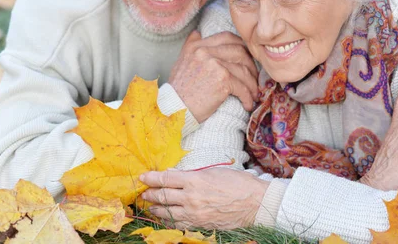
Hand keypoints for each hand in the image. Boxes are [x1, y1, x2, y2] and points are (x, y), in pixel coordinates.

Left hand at [140, 168, 269, 229]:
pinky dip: (169, 221)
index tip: (143, 176)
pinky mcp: (199, 224)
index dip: (152, 178)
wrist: (254, 203)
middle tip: (143, 192)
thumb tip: (175, 175)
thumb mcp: (213, 172)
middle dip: (150, 194)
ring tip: (149, 206)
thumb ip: (192, 175)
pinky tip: (165, 218)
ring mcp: (194, 213)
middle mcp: (191, 197)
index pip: (166, 179)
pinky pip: (178, 224)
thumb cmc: (237, 183)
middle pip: (162, 196)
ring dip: (155, 209)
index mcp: (194, 180)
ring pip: (167, 212)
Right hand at [169, 31, 257, 122]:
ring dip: (252, 84)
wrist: (174, 110)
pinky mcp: (222, 80)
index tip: (246, 59)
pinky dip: (248, 97)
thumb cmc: (179, 90)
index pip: (227, 37)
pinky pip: (243, 87)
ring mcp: (214, 64)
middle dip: (251, 65)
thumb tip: (198, 32)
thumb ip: (191, 45)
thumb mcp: (181, 61)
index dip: (241, 47)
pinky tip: (248, 104)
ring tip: (253, 93)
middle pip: (239, 51)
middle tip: (253, 78)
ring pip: (244, 70)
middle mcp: (205, 52)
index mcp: (197, 46)